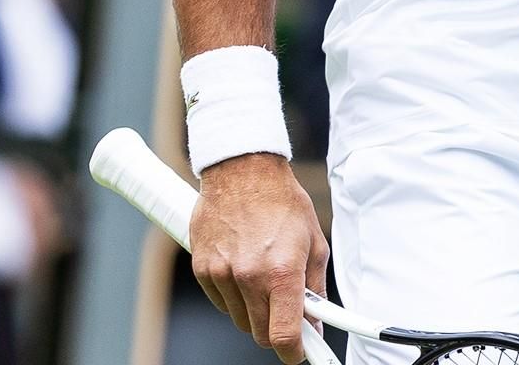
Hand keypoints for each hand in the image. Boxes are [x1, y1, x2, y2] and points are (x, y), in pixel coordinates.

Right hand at [191, 152, 329, 363]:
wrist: (243, 172)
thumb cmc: (282, 202)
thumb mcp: (314, 242)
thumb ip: (314, 286)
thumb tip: (315, 319)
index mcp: (281, 271)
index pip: (284, 334)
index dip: (295, 351)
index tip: (302, 353)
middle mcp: (249, 278)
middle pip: (260, 334)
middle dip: (277, 329)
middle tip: (290, 313)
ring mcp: (222, 276)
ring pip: (240, 320)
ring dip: (256, 312)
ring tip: (267, 280)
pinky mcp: (203, 270)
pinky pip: (222, 302)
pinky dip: (236, 297)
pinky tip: (245, 272)